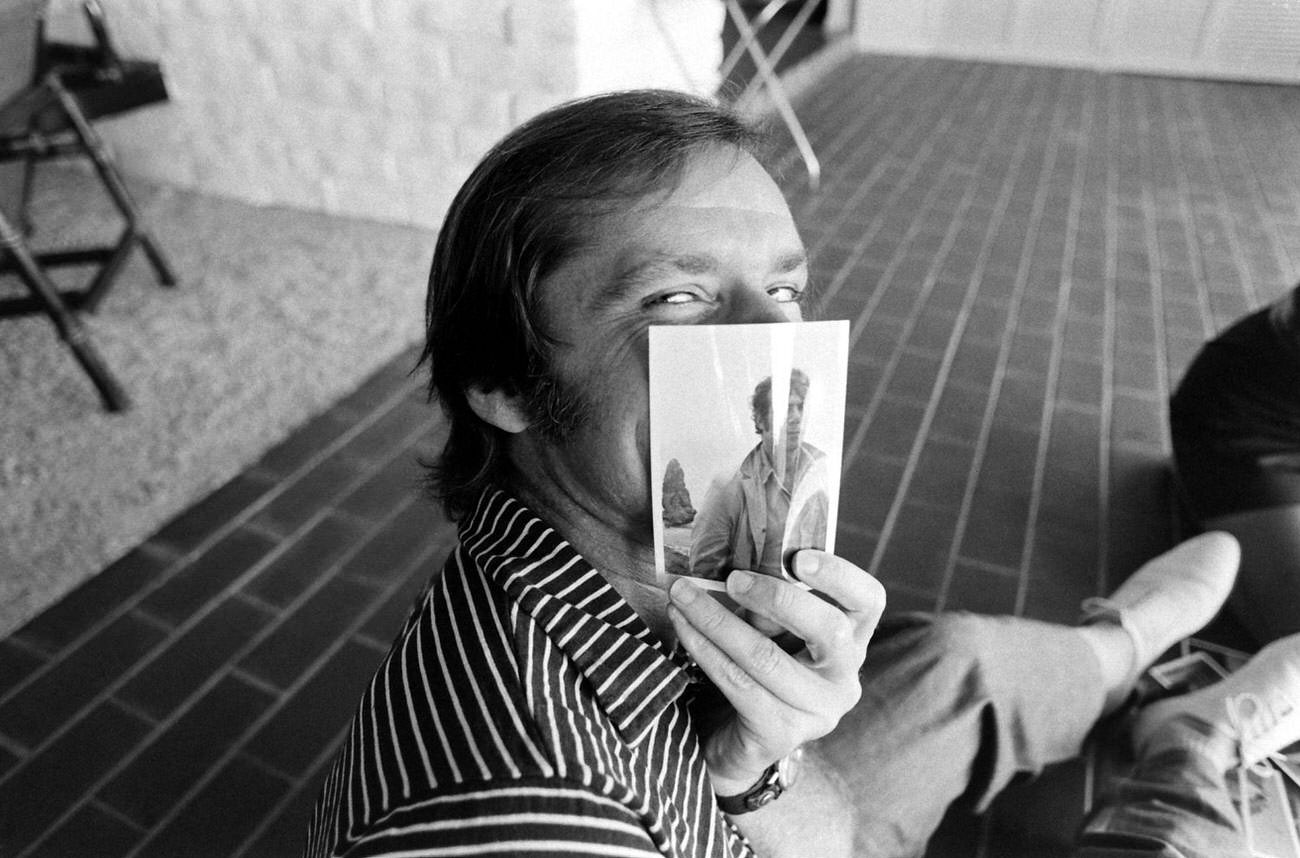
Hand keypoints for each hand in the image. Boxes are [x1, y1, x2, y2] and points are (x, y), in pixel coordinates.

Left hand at [667, 550, 885, 795]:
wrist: (733, 741)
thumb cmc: (755, 670)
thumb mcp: (770, 632)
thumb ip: (768, 605)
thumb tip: (737, 572)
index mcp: (850, 642)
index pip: (869, 601)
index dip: (839, 575)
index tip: (799, 557)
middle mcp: (843, 679)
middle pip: (827, 629)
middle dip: (775, 597)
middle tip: (732, 578)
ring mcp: (817, 712)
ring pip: (767, 657)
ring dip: (717, 620)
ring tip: (683, 595)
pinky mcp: (780, 733)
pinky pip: (738, 683)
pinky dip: (704, 650)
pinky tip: (682, 628)